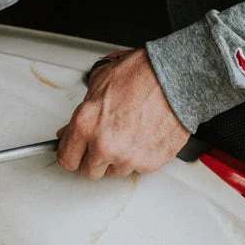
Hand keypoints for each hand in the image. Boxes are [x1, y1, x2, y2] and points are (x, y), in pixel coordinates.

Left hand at [56, 48, 190, 179]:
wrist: (177, 76)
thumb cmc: (144, 73)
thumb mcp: (101, 82)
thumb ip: (83, 112)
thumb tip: (71, 130)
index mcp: (86, 124)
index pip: (66, 159)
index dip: (73, 153)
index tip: (77, 151)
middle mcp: (104, 145)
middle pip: (90, 171)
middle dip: (96, 157)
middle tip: (108, 138)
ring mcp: (127, 157)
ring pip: (115, 171)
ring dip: (120, 157)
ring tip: (132, 131)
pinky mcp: (149, 163)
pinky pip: (139, 168)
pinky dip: (141, 155)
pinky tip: (146, 134)